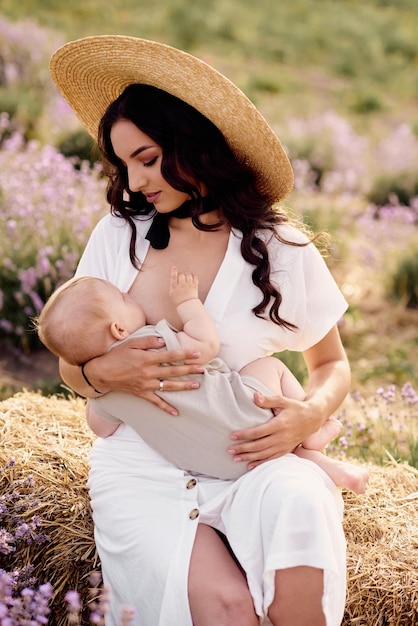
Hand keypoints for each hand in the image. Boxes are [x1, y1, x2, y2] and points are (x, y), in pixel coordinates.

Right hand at [84, 334, 203, 415]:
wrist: (101, 373)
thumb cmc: (116, 356)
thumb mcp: (130, 343)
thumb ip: (148, 341)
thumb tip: (163, 340)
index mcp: (146, 358)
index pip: (169, 356)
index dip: (184, 354)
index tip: (197, 353)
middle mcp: (148, 372)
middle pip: (173, 371)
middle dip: (189, 370)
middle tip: (203, 369)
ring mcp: (145, 385)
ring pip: (168, 386)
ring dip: (184, 386)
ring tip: (197, 385)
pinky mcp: (141, 394)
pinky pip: (156, 402)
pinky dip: (166, 408)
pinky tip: (176, 412)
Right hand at [169, 266, 198, 307]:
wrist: (187, 306)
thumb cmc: (178, 300)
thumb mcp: (171, 293)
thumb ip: (173, 285)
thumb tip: (173, 278)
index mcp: (175, 288)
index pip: (173, 277)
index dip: (173, 271)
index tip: (174, 267)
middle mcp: (182, 286)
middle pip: (181, 275)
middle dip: (181, 274)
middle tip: (181, 276)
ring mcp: (189, 286)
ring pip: (189, 275)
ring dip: (187, 274)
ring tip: (187, 276)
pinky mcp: (194, 286)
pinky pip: (195, 278)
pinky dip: (194, 276)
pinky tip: (192, 277)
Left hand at [227, 393, 323, 468]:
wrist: (313, 418)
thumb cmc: (295, 407)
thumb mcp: (283, 400)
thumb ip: (268, 400)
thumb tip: (254, 396)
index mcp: (279, 425)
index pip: (258, 432)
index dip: (244, 435)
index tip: (232, 436)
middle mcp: (281, 437)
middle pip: (259, 446)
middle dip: (243, 449)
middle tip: (229, 451)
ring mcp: (284, 445)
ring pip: (264, 454)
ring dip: (249, 457)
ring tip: (235, 459)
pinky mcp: (286, 450)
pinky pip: (272, 459)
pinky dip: (261, 463)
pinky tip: (250, 465)